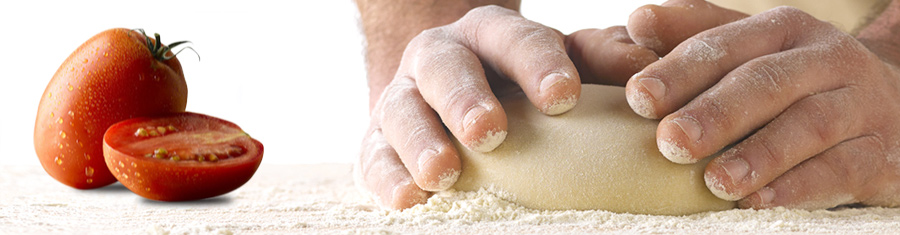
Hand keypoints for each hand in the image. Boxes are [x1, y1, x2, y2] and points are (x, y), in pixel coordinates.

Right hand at [355, 5, 658, 208]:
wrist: (447, 94)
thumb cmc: (517, 86)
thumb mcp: (557, 64)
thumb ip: (597, 60)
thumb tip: (644, 67)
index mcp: (489, 34)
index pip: (513, 39)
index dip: (538, 65)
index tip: (565, 98)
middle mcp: (440, 57)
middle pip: (446, 68)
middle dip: (465, 98)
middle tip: (489, 132)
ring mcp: (403, 98)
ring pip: (401, 110)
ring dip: (420, 140)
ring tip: (443, 173)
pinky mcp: (376, 141)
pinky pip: (373, 156)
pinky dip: (388, 177)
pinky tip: (409, 199)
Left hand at [625, 0, 899, 208]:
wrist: (894, 102)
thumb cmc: (795, 79)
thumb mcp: (750, 49)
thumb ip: (693, 36)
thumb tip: (639, 23)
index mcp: (784, 29)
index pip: (725, 44)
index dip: (679, 71)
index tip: (638, 98)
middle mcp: (826, 58)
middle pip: (767, 81)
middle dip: (715, 113)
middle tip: (671, 142)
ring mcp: (862, 104)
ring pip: (810, 125)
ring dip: (758, 154)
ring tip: (714, 181)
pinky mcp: (882, 152)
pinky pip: (844, 168)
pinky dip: (799, 187)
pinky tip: (759, 201)